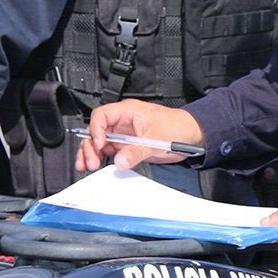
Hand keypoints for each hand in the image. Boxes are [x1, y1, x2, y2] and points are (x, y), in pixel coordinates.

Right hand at [74, 99, 203, 173]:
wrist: (190, 135)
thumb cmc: (176, 126)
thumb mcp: (156, 139)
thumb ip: (137, 151)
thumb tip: (120, 160)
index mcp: (127, 111)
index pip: (102, 116)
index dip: (96, 130)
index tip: (98, 144)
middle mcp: (122, 121)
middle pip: (96, 130)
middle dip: (89, 146)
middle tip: (90, 161)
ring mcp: (123, 134)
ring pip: (99, 142)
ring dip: (91, 154)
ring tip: (87, 166)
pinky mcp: (126, 146)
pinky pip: (108, 152)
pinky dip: (100, 159)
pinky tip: (96, 166)